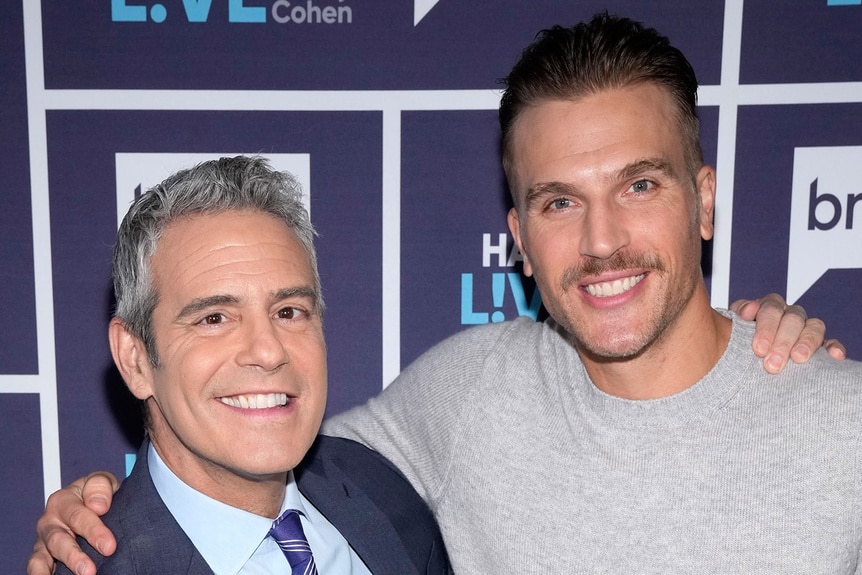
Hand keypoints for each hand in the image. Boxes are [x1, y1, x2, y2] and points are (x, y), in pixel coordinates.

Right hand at [27, 472, 119, 574]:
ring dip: (59, 567)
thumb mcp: (103, 482)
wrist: (92, 503)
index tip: (109, 546)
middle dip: (74, 556)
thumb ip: (100, 486)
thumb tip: (98, 505)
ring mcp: (43, 540)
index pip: (78, 516)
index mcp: (63, 500)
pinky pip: (36, 566)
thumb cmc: (97, 494)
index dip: (94, 531)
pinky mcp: (41, 556)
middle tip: (90, 570)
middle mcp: (49, 521)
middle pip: (59, 540)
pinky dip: (41, 574)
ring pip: (43, 557)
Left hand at [731, 294, 846, 373]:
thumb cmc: (737, 341)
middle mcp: (790, 314)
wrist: (741, 359)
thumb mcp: (732, 327)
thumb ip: (738, 315)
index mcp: (769, 307)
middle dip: (782, 342)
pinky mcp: (820, 344)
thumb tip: (749, 310)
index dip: (765, 328)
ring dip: (806, 343)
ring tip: (798, 359)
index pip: (771, 308)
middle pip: (793, 319)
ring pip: (814, 327)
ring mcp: (806, 328)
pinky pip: (831, 342)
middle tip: (772, 364)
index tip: (758, 349)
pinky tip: (833, 356)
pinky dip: (833, 347)